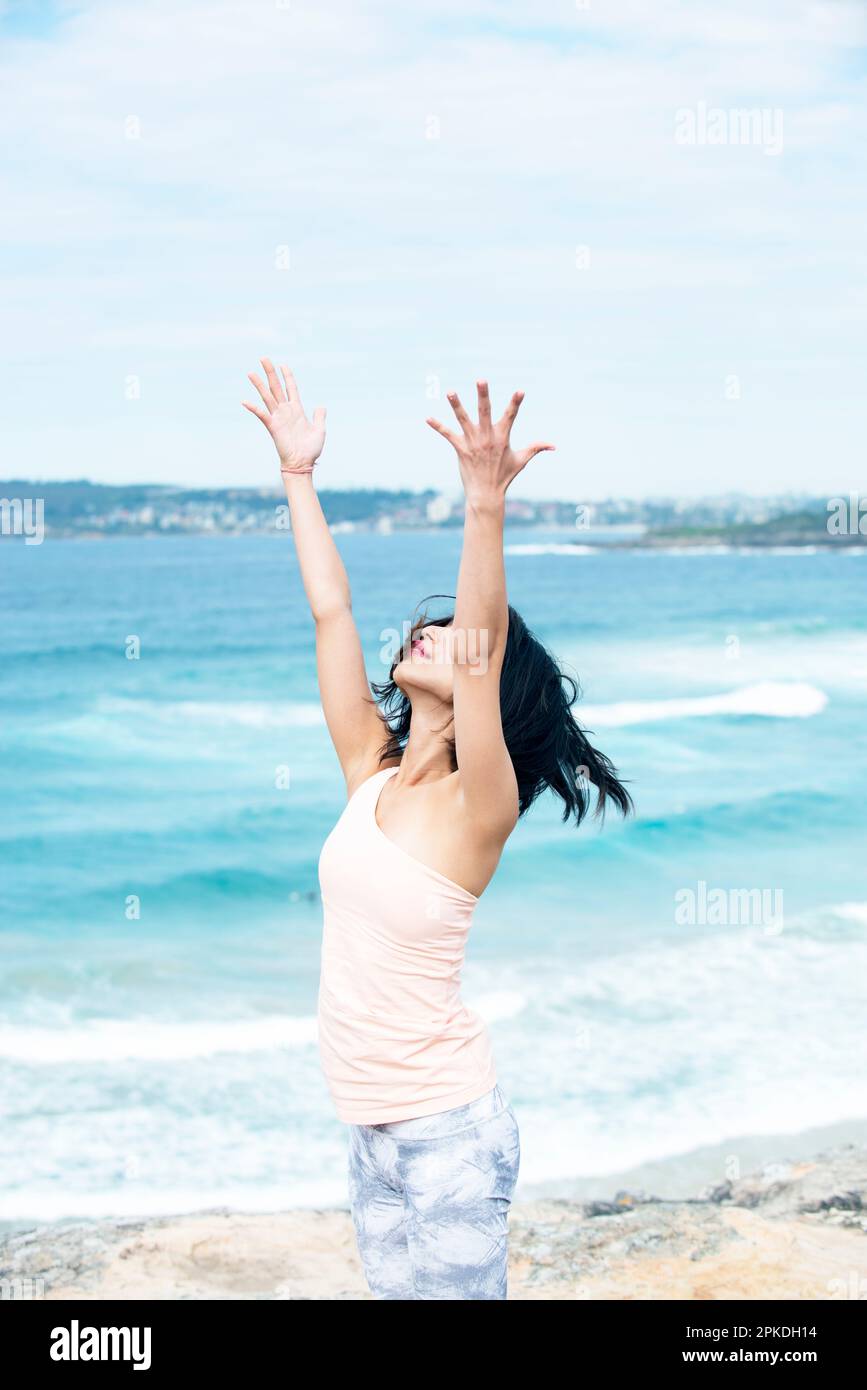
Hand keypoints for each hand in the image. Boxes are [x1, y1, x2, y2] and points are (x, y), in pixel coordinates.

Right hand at [242, 358, 325, 473]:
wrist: (303, 463)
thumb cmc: (311, 449)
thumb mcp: (320, 430)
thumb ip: (319, 416)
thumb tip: (320, 406)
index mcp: (297, 410)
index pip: (291, 388)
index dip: (287, 376)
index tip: (283, 365)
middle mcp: (286, 411)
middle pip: (276, 387)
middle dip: (270, 372)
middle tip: (263, 357)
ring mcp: (278, 418)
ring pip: (267, 397)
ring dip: (259, 384)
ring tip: (251, 372)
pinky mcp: (273, 427)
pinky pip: (262, 415)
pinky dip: (254, 408)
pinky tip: (245, 401)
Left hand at [426, 381, 554, 502]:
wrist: (486, 494)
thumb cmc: (505, 476)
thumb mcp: (522, 460)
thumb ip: (536, 448)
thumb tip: (554, 446)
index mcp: (502, 437)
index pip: (511, 416)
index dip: (515, 403)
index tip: (520, 391)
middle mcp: (487, 437)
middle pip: (484, 411)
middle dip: (483, 395)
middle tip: (481, 379)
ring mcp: (473, 443)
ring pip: (463, 419)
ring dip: (456, 405)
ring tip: (449, 391)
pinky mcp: (460, 449)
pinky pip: (448, 435)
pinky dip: (438, 426)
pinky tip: (427, 418)